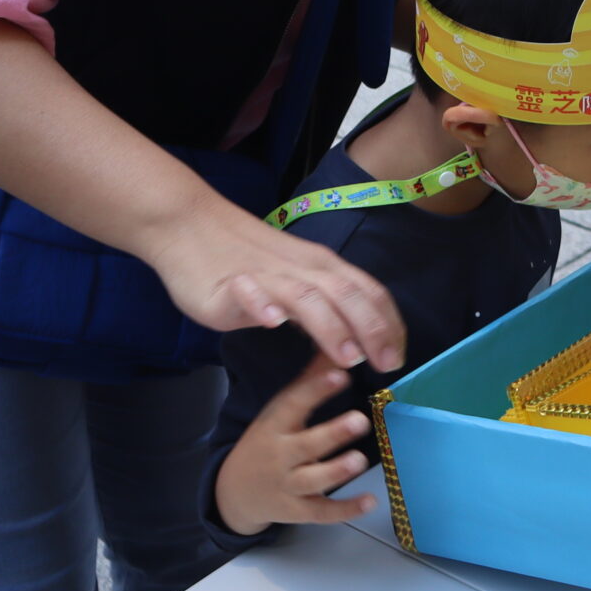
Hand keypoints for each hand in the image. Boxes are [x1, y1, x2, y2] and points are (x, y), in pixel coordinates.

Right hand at [138, 199, 406, 371]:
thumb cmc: (245, 257)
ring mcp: (265, 275)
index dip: (388, 323)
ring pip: (306, 296)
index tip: (400, 356)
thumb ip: (322, 304)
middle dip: (372, 329)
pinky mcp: (227, 283)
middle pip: (345, 294)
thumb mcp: (294, 279)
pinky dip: (262, 304)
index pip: (366, 292)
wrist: (190, 224)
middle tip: (387, 365)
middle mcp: (300, 269)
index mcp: (320, 268)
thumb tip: (354, 338)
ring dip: (330, 325)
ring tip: (348, 356)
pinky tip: (273, 321)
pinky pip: (247, 291)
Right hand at [212, 351, 378, 535]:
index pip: (292, 404)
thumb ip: (309, 381)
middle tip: (360, 421)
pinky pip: (321, 512)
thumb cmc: (266, 442)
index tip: (341, 375)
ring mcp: (286, 485)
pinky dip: (345, 509)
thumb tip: (335, 346)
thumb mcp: (280, 412)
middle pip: (305, 445)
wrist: (233, 493)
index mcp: (275, 425)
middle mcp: (279, 455)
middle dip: (332, 434)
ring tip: (360, 460)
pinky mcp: (296, 510)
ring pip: (311, 480)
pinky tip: (370, 501)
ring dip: (336, 471)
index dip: (315, 390)